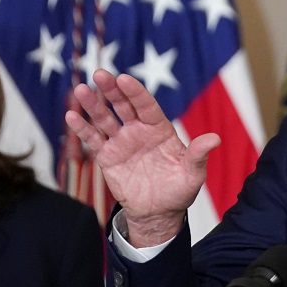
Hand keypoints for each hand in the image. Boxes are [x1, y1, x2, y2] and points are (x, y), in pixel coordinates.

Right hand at [65, 69, 220, 246]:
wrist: (158, 213)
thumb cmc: (178, 190)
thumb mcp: (192, 174)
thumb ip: (198, 155)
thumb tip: (214, 139)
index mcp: (159, 129)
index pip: (146, 105)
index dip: (135, 92)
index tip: (124, 79)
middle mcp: (138, 130)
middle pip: (123, 105)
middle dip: (111, 89)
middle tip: (99, 74)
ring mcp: (121, 141)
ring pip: (105, 118)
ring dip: (92, 104)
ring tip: (81, 90)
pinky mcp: (107, 156)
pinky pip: (93, 140)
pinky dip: (82, 128)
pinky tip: (71, 116)